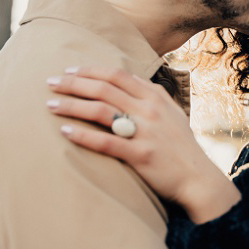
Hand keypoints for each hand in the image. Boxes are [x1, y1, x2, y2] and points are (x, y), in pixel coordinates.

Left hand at [46, 66, 239, 222]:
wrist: (198, 178)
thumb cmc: (181, 147)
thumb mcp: (171, 113)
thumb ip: (150, 97)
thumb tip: (127, 82)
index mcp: (156, 97)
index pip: (117, 74)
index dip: (90, 70)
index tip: (69, 71)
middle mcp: (150, 110)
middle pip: (104, 88)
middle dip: (73, 83)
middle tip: (50, 83)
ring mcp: (145, 132)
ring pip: (100, 110)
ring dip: (71, 105)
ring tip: (50, 105)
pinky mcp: (140, 155)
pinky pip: (105, 142)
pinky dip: (82, 135)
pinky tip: (63, 132)